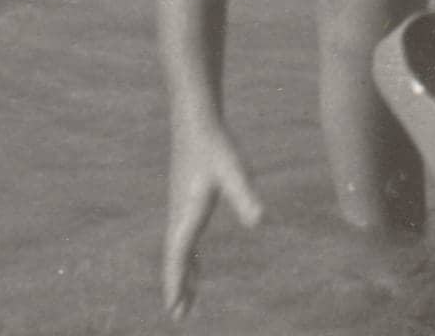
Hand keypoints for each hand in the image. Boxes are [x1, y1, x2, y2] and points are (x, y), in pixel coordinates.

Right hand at [163, 121, 262, 319]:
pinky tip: (194, 256)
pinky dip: (186, 252)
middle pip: (175, 257)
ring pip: (177, 246)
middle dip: (178, 284)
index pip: (178, 256)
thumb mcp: (234, 171)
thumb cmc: (215, 146)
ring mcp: (180, 205)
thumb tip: (260, 221)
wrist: (196, 119)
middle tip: (179, 314)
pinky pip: (183, 234)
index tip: (174, 309)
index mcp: (187, 213)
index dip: (176, 283)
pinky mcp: (185, 196)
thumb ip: (245, 196)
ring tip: (186, 294)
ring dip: (181, 270)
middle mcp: (179, 213)